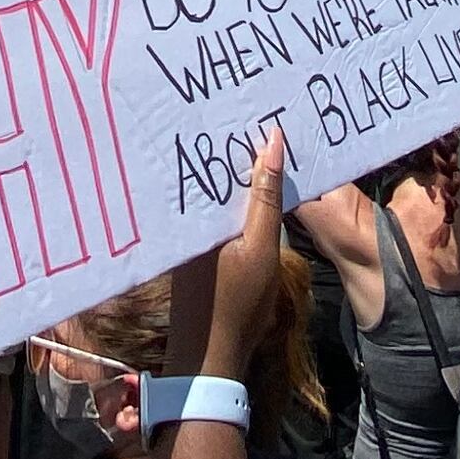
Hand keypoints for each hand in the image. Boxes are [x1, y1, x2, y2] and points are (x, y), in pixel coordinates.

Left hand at [163, 129, 287, 383]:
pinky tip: (257, 187)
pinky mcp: (197, 250)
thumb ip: (266, 199)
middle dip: (234, 146)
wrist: (213, 355)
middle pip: (212, 172)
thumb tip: (272, 142)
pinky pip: (216, 211)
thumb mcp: (262, 249)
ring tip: (264, 140)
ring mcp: (191, 235)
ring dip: (238, 171)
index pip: (212, 160)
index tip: (250, 103)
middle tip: (261, 110)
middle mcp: (187, 220)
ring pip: (216, 191)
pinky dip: (234, 197)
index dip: (230, 131)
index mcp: (197, 215)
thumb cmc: (239, 303)